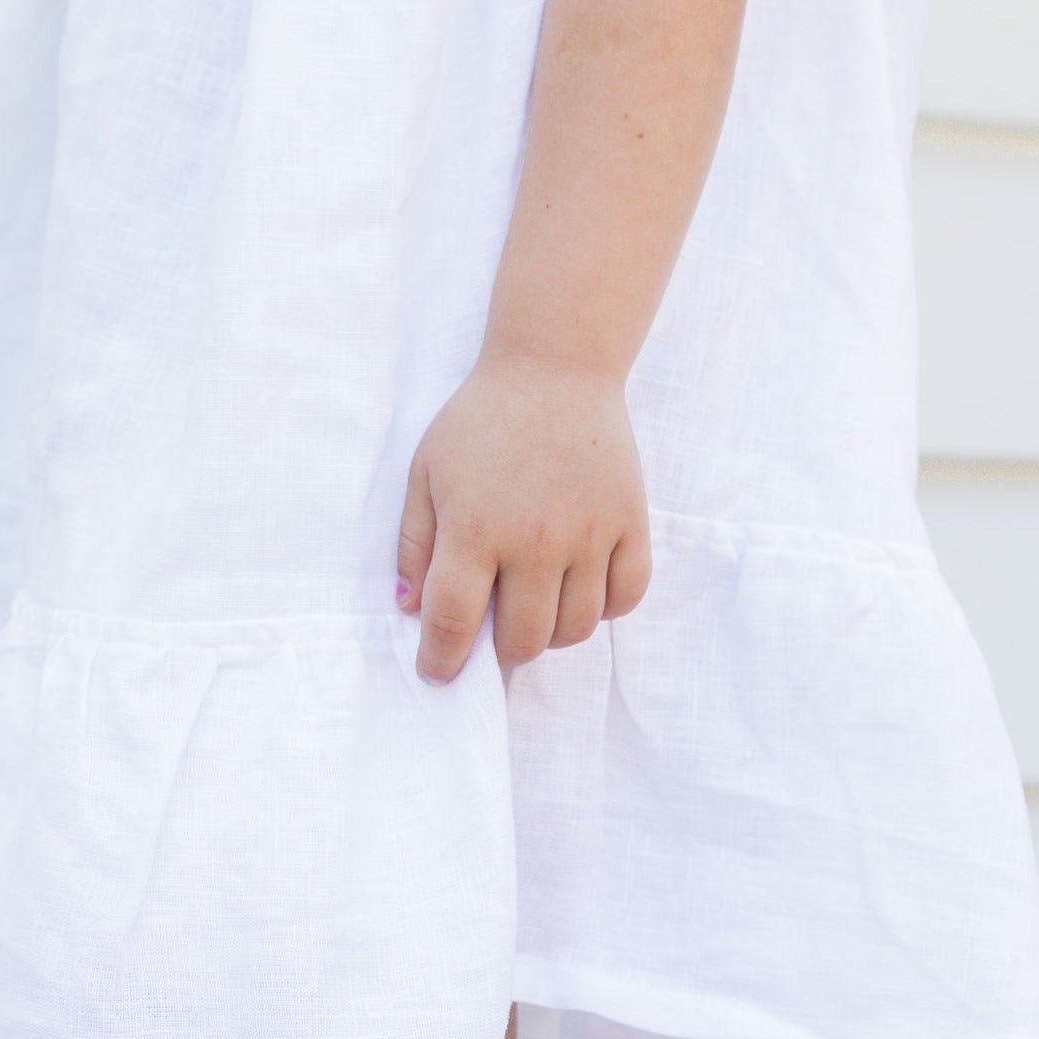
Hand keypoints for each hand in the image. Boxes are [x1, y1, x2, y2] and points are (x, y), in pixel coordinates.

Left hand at [395, 351, 652, 681]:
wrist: (555, 367)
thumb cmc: (481, 422)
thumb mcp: (427, 474)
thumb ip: (415, 545)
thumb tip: (409, 610)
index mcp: (476, 528)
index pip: (454, 621)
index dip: (441, 659)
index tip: (438, 671)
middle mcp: (535, 539)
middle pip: (523, 640)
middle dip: (502, 649)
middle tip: (496, 627)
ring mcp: (589, 533)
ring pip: (576, 628)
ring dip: (551, 632)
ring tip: (537, 604)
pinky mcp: (630, 522)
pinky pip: (625, 598)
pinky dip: (604, 608)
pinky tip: (581, 588)